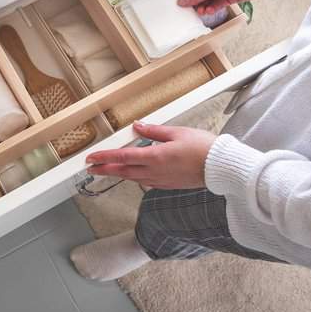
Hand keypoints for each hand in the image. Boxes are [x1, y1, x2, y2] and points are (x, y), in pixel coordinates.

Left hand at [85, 123, 215, 188]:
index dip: (104, 158)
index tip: (90, 158)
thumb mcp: (177, 132)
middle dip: (104, 169)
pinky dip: (134, 177)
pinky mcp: (168, 185)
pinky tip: (133, 173)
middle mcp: (155, 172)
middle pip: (123, 172)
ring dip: (118, 174)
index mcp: (155, 157)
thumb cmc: (203, 149)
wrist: (220, 168)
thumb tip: (137, 126)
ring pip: (133, 178)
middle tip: (90, 168)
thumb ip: (154, 131)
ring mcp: (161, 180)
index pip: (122, 158)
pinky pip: (145, 182)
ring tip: (106, 170)